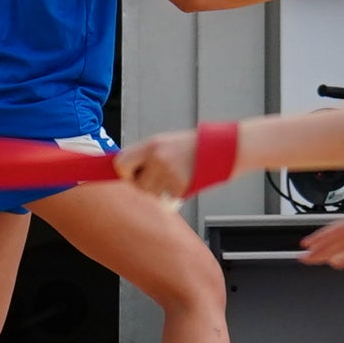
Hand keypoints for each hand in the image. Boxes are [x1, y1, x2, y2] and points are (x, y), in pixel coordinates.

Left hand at [116, 122, 239, 200]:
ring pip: (152, 194)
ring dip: (159, 191)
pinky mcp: (182, 186)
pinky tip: (184, 180)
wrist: (222, 148)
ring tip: (173, 177)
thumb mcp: (164, 144)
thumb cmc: (192, 147)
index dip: (125, 173)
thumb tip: (124, 171)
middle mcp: (157, 158)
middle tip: (156, 179)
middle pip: (136, 184)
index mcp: (151, 145)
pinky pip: (169, 198)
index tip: (132, 175)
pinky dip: (174, 194)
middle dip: (144, 185)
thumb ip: (145, 156)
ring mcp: (169, 173)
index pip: (121, 163)